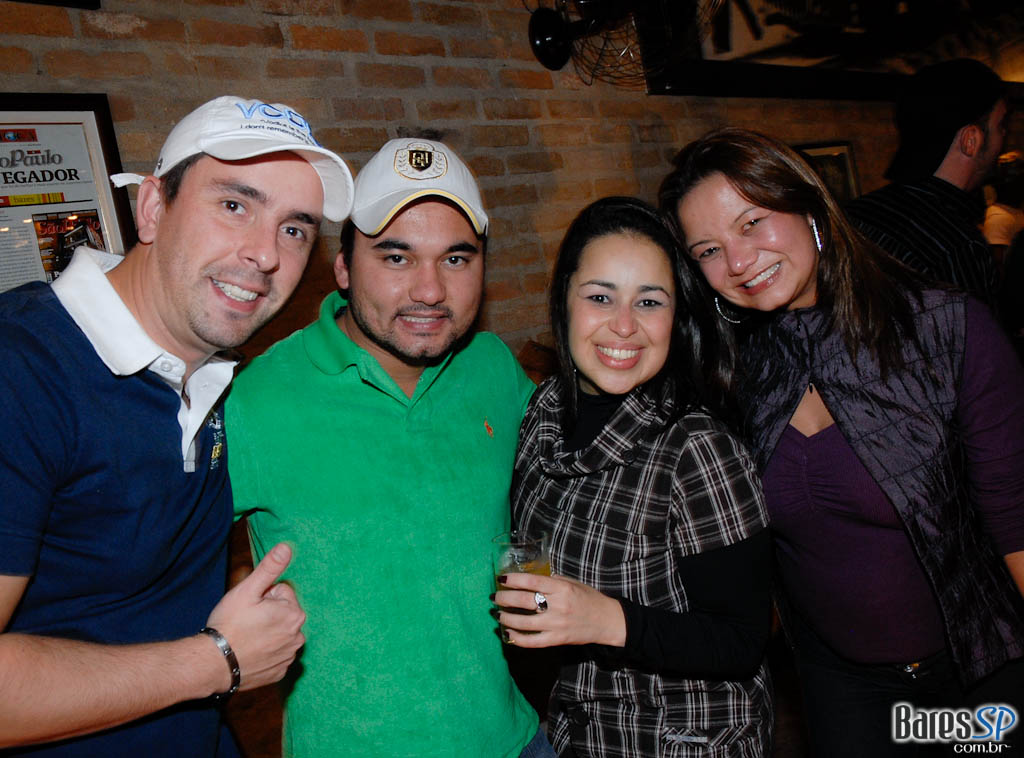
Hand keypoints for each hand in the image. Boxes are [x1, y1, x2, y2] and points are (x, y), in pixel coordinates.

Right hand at [204, 543, 305, 691]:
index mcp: (294, 614)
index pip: (282, 593)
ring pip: (279, 634)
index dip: (264, 596)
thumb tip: (287, 547)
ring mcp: (289, 656)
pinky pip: (275, 655)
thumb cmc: (230, 624)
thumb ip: (270, 568)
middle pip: (283, 614)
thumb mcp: (248, 590)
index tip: (250, 607)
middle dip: (268, 614)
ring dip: (267, 633)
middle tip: (246, 622)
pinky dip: (265, 652)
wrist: (213, 664)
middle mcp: (298, 636)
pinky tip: (249, 653)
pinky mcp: (279, 672)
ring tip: (246, 637)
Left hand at [493, 573, 625, 647]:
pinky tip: (507, 634)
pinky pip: (533, 641)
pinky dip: (517, 639)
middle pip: (524, 601)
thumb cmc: (589, 598)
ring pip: (524, 623)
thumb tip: (530, 579)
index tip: (501, 579)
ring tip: (498, 614)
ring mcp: (557, 625)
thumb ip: (552, 580)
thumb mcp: (573, 583)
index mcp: (562, 588)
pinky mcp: (557, 640)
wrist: (607, 621)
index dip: (514, 580)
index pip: (532, 582)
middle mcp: (558, 606)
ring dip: (507, 619)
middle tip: (495, 597)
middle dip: (505, 599)